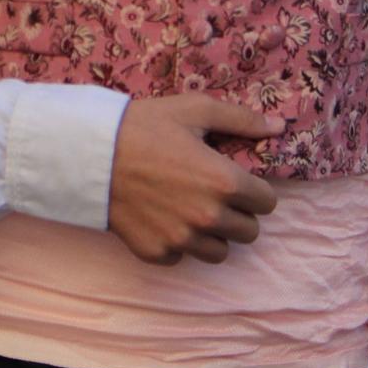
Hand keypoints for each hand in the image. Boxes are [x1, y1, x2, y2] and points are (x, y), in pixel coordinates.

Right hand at [106, 94, 282, 265]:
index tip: (235, 180)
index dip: (254, 190)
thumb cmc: (143, 126)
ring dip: (213, 234)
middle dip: (237, 213)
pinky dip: (178, 242)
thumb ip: (240, 119)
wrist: (89, 152)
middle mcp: (208, 217)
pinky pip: (182, 257)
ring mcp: (181, 239)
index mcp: (224, 182)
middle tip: (213, 194)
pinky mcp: (157, 252)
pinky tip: (162, 217)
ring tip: (191, 209)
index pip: (267, 203)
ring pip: (220, 252)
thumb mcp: (193, 110)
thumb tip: (279, 127)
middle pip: (249, 232)